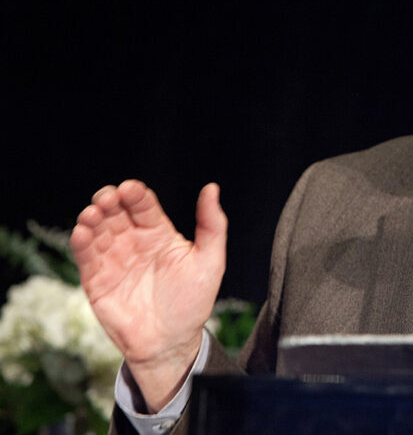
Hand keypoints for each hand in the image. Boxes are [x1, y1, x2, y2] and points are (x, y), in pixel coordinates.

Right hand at [70, 180, 226, 410]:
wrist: (171, 343)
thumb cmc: (193, 302)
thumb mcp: (210, 261)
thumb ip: (212, 225)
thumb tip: (211, 188)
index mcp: (159, 233)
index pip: (143, 206)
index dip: (135, 194)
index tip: (130, 189)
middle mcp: (133, 242)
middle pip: (116, 212)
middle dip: (109, 200)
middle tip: (108, 197)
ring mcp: (113, 259)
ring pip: (97, 230)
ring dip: (92, 218)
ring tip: (93, 213)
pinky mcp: (96, 280)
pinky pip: (85, 257)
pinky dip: (81, 243)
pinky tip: (82, 232)